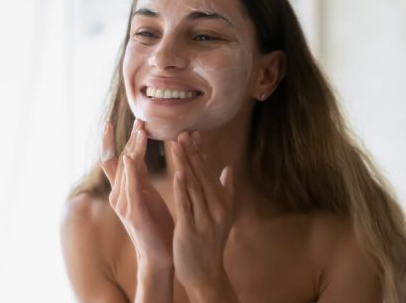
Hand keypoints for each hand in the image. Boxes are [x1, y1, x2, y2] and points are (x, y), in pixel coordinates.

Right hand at [101, 119, 174, 269]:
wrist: (160, 257)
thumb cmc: (156, 227)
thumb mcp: (147, 195)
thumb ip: (140, 176)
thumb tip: (137, 154)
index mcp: (124, 190)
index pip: (118, 158)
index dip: (119, 139)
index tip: (120, 120)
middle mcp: (119, 194)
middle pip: (120, 159)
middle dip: (128, 138)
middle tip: (138, 119)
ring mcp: (124, 204)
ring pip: (125, 170)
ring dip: (133, 148)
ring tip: (141, 130)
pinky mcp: (133, 213)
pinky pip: (130, 189)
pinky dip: (130, 173)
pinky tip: (132, 158)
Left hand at [171, 132, 237, 301]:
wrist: (205, 274)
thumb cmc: (210, 243)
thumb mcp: (222, 215)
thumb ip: (226, 190)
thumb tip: (228, 168)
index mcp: (222, 202)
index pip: (209, 172)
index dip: (200, 152)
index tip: (193, 132)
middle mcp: (217, 208)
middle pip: (202, 175)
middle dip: (192, 152)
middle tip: (182, 131)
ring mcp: (205, 219)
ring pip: (194, 186)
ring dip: (186, 163)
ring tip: (177, 144)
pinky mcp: (192, 229)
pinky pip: (187, 205)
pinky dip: (183, 188)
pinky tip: (177, 172)